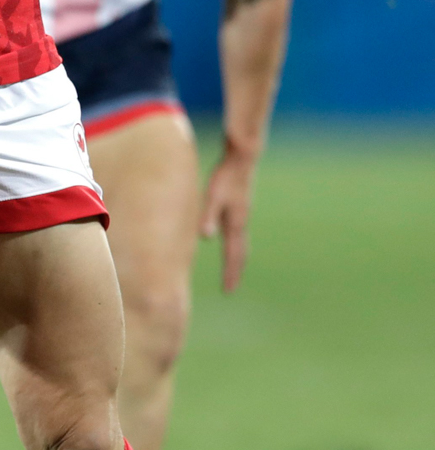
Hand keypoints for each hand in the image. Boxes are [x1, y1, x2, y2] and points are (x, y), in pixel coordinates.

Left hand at [199, 145, 257, 292]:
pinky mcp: (239, 206)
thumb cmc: (225, 176)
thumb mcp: (213, 196)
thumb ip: (209, 215)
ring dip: (237, 258)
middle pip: (240, 253)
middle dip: (235, 271)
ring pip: (240, 242)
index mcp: (237, 224)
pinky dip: (235, 243)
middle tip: (230, 288)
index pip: (234, 255)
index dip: (230, 273)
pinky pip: (237, 232)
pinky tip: (229, 239)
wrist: (242, 158)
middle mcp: (242, 222)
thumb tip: (206, 237)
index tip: (228, 291)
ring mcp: (242, 214)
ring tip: (233, 268)